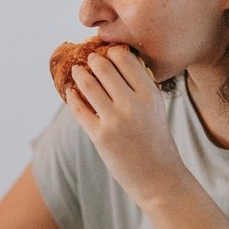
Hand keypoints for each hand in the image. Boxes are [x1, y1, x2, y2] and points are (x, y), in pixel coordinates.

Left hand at [65, 46, 187, 201]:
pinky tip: (70, 92)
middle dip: (93, 60)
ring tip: (77, 71)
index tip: (106, 51)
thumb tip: (115, 63)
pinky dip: (72, 97)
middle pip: (103, 67)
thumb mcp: (156, 108)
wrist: (158, 177)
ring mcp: (114, 121)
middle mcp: (132, 104)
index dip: (111, 52)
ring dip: (79, 74)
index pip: (124, 58)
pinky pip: (79, 109)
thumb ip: (139, 86)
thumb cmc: (157, 140)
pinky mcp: (100, 136)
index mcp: (150, 94)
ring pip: (87, 85)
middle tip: (88, 58)